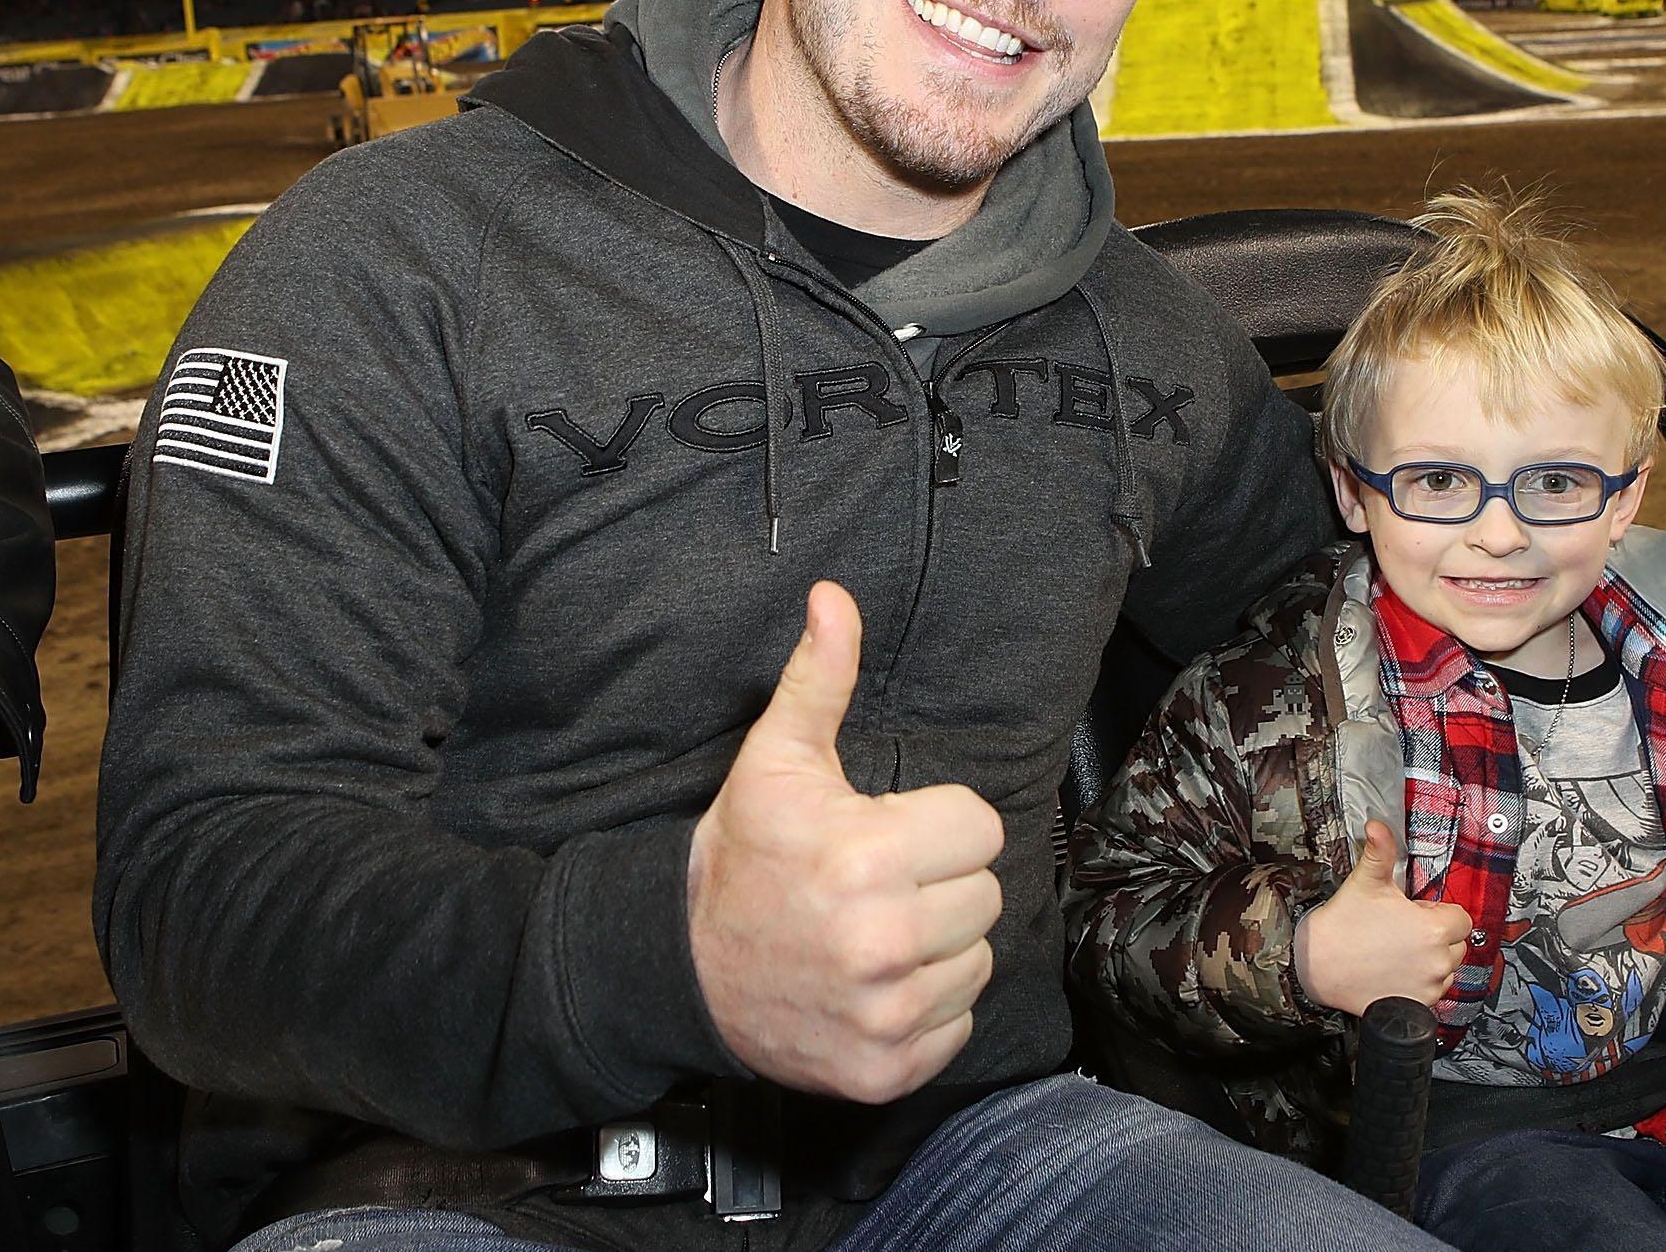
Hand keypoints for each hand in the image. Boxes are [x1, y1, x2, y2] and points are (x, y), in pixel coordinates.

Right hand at [687, 582, 1003, 1103]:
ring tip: (876, 935)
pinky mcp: (887, 1068)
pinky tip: (876, 986)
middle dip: (939, 884)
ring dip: (939, 948)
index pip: (979, 827)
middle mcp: (884, 942)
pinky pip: (959, 1024)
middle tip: (879, 887)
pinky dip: (927, 1010)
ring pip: (978, 959)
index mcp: (869, 858)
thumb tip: (835, 597)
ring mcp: (887, 1013)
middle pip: (985, 893)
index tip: (887, 835)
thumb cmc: (742, 857)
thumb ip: (820, 678)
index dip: (936, 825)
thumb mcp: (775, 759)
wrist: (681, 967)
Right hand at [1296, 819, 1473, 1015]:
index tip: (1415, 912)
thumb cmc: (1344, 924)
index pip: (1461, 918)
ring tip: (1398, 951)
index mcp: (1433, 929)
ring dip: (1431, 959)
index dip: (1438, 912)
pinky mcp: (1418, 1005)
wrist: (1317, 965)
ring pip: (1446, 968)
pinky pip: (1434, 991)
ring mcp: (1429, 987)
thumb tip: (1378, 825)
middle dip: (1436, 935)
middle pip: (1457, 943)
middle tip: (1403, 930)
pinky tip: (1396, 971)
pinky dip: (1421, 982)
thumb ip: (1380, 850)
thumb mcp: (1366, 881)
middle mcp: (1438, 961)